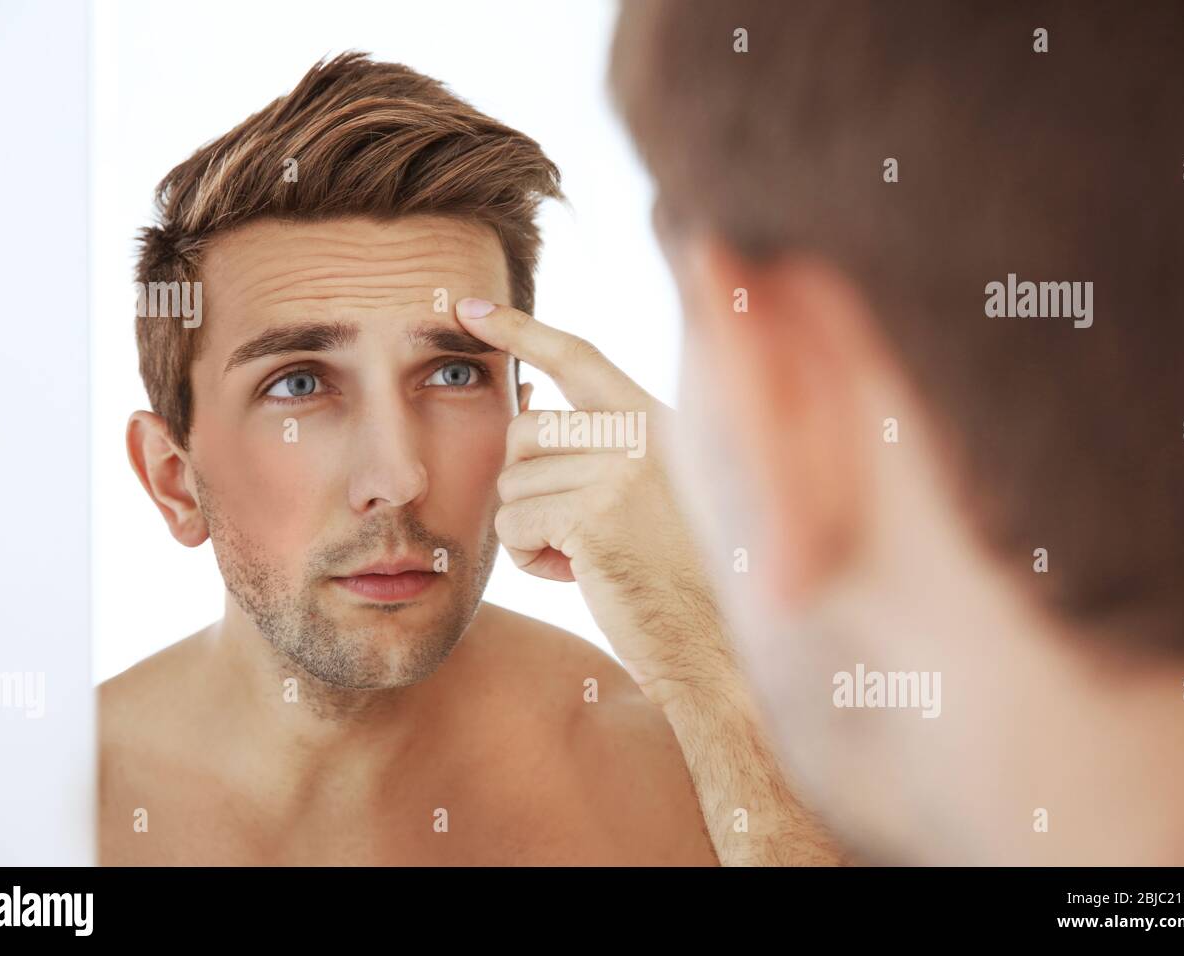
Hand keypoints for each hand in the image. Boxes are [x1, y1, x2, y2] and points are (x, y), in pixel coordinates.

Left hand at [455, 298, 733, 707]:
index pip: (578, 354)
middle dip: (525, 482)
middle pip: (524, 430)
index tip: (469, 306)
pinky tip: (579, 574)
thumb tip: (522, 405)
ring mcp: (622, 470)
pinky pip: (514, 525)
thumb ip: (596, 445)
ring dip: (531, 529)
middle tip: (570, 526)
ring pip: (512, 484)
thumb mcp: (648, 490)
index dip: (521, 328)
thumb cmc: (676, 574)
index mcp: (658, 419)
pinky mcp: (596, 516)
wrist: (715, 644)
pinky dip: (530, 558)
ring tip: (586, 554)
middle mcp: (643, 432)